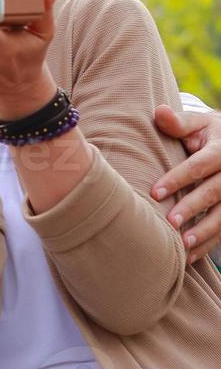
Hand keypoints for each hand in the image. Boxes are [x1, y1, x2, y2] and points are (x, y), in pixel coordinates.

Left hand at [153, 104, 220, 262]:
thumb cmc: (209, 134)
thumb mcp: (198, 125)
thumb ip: (179, 123)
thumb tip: (159, 112)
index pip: (200, 165)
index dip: (178, 178)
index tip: (155, 192)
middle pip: (214, 192)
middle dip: (192, 207)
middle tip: (169, 222)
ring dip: (205, 231)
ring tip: (183, 244)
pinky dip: (209, 243)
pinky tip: (190, 256)